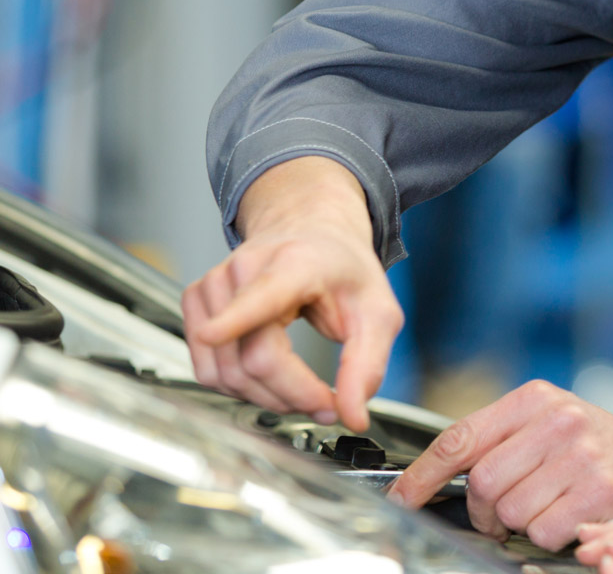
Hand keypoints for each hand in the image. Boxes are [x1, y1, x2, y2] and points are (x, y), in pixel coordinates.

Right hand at [182, 156, 402, 430]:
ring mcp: (214, 284)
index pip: (261, 296)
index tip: (213, 333)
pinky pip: (208, 369)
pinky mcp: (195, 302)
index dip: (235, 319)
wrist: (312, 235)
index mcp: (296, 263)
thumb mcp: (378, 313)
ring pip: (226, 373)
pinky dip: (240, 387)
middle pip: (253, 360)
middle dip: (293, 397)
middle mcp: (245, 268)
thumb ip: (367, 365)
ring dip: (266, 398)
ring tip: (302, 389)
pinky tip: (271, 377)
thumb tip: (352, 417)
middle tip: (327, 403)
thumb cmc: (343, 271)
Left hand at [387, 377, 612, 549]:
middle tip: (504, 514)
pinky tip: (570, 521)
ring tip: (548, 510)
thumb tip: (434, 477)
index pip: (461, 437)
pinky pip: (543, 531)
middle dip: (484, 511)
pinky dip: (549, 536)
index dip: (422, 475)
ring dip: (521, 525)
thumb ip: (501, 440)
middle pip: (481, 483)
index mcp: (536, 398)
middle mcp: (558, 420)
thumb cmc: (601, 448)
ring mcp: (581, 454)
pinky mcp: (600, 491)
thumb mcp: (550, 424)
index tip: (402, 499)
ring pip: (509, 512)